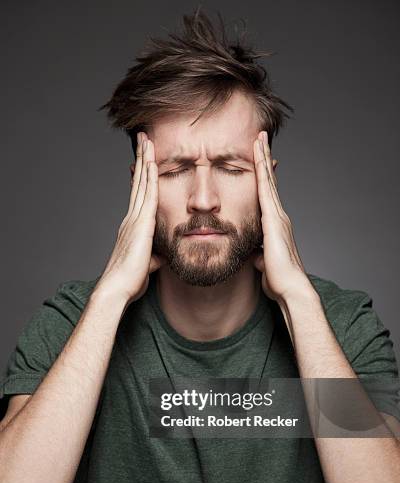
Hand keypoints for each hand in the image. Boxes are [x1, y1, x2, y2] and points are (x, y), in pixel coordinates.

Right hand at [96, 132, 165, 305]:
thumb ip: (154, 257)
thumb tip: (161, 257)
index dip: (142, 176)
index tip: (144, 159)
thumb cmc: (129, 282)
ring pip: (142, 183)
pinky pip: (148, 196)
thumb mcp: (147, 266)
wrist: (117, 289)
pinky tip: (153, 162)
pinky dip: (150, 178)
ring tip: (147, 139)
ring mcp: (134, 220)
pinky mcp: (141, 225)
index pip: (139, 195)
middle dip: (142, 159)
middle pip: (139, 182)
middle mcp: (131, 219)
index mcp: (132, 227)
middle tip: (144, 138)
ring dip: (145, 160)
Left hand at [251, 131, 309, 302]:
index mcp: (276, 226)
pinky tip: (257, 157)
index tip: (259, 160)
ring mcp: (277, 216)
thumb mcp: (264, 264)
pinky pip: (265, 189)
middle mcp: (279, 216)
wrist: (290, 289)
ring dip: (264, 158)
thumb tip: (256, 257)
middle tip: (261, 137)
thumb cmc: (279, 280)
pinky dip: (261, 172)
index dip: (264, 177)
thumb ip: (260, 256)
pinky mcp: (273, 220)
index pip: (267, 196)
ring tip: (260, 137)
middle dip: (265, 159)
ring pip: (268, 180)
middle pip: (270, 181)